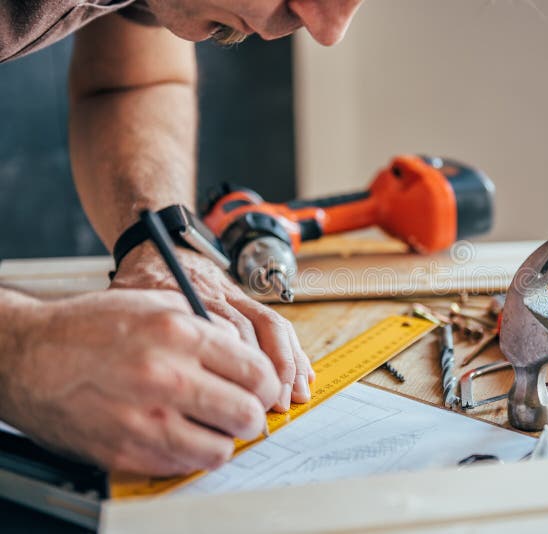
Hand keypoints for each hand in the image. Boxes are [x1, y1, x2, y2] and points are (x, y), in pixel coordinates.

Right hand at [1, 290, 280, 475]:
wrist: (28, 357)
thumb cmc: (90, 328)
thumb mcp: (156, 303)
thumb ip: (207, 324)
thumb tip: (243, 349)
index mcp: (180, 335)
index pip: (257, 372)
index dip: (267, 385)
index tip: (262, 389)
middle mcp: (167, 377)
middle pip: (247, 414)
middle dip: (252, 415)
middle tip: (243, 411)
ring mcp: (145, 419)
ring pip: (220, 448)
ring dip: (223, 439)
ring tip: (212, 426)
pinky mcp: (126, 450)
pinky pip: (183, 465)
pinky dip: (191, 454)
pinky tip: (180, 435)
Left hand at [111, 243, 313, 410]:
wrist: (159, 246)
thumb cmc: (139, 281)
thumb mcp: (124, 302)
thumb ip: (132, 330)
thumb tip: (142, 378)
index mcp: (184, 298)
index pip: (219, 332)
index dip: (234, 367)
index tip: (238, 398)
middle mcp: (216, 297)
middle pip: (251, 331)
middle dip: (268, 371)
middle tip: (273, 405)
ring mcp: (236, 297)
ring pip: (271, 326)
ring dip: (287, 364)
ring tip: (294, 395)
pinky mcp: (248, 300)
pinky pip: (278, 324)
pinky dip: (294, 351)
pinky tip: (303, 375)